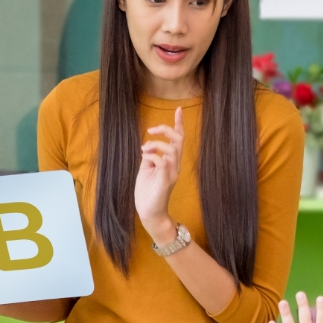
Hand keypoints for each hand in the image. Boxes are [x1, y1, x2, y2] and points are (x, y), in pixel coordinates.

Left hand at [136, 107, 183, 242]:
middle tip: (151, 129)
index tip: (178, 109)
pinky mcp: (166, 180)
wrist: (149, 212)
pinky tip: (145, 158)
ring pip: (172, 149)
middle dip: (165, 129)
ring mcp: (172, 172)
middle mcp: (175, 165)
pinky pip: (163, 161)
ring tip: (144, 150)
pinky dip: (153, 155)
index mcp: (171, 161)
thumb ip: (149, 156)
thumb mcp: (146, 169)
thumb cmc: (147, 192)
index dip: (178, 124)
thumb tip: (147, 146)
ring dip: (156, 144)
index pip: (178, 139)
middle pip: (178, 140)